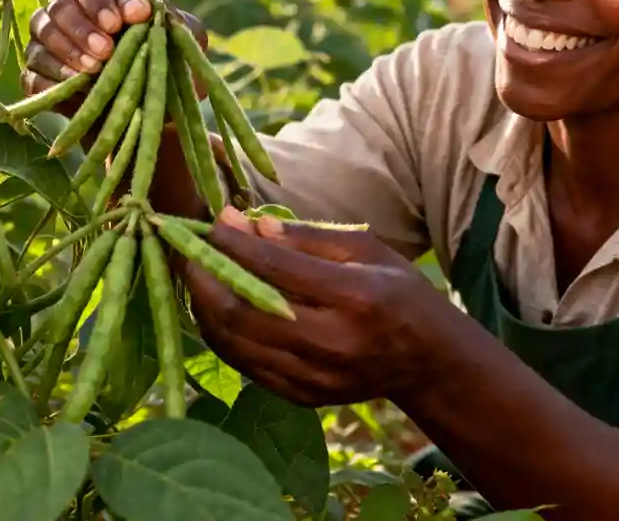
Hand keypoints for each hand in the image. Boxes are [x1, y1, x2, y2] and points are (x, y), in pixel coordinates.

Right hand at [19, 0, 208, 113]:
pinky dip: (51, 78)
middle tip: (106, 51)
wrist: (153, 114)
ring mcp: (51, 43)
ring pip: (41, 32)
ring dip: (67, 50)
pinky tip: (75, 86)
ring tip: (94, 70)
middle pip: (60, 5)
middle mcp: (72, 12)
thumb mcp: (186, 42)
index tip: (119, 22)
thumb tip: (148, 11)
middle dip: (82, 27)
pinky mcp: (41, 77)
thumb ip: (175, 22)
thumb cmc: (168, 65)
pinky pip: (32, 72)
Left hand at [179, 207, 458, 406]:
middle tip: (191, 251)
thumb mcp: (367, 249)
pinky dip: (224, 335)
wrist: (427, 361)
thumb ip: (308, 238)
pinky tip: (219, 309)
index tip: (215, 221)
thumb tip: (251, 224)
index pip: (277, 268)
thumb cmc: (398, 292)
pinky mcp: (302, 397)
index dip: (236, 243)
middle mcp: (332, 343)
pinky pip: (245, 365)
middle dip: (206, 278)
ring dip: (206, 308)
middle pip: (244, 312)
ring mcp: (315, 377)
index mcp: (355, 298)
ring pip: (235, 343)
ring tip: (199, 277)